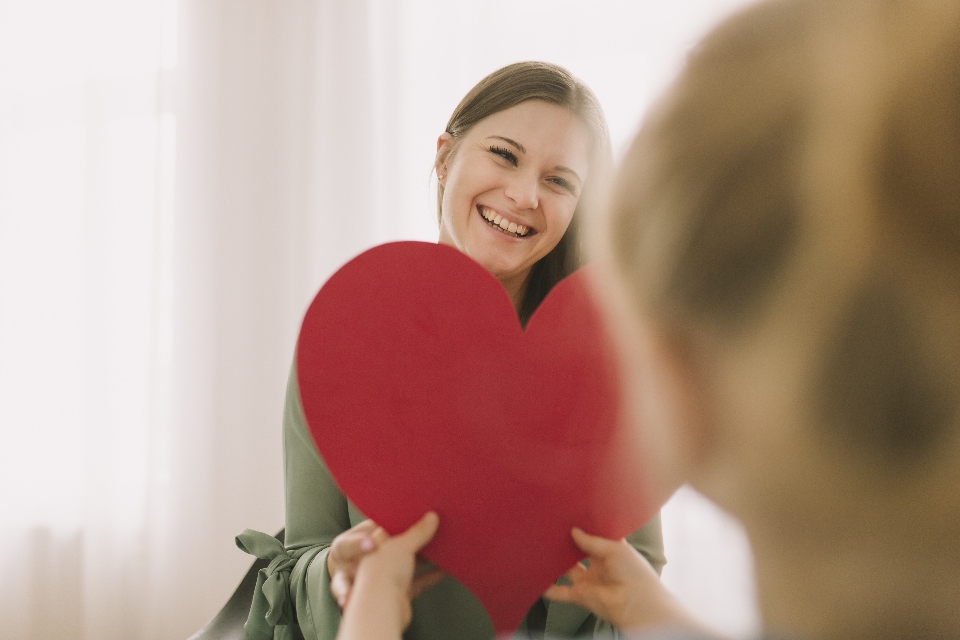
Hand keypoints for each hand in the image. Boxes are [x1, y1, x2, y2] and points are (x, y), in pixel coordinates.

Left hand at [337, 512, 443, 639]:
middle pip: (404, 546)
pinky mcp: (401, 593)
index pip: (393, 527)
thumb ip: (418, 532)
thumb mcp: (402, 545)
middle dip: (420, 539)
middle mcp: (381, 559)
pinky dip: (432, 575)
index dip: (407, 520)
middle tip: (437, 529)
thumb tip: (431, 517)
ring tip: (444, 546)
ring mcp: (391, 577)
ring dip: (428, 557)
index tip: (423, 514)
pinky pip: (420, 581)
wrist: (380, 609)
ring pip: (413, 563)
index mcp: (376, 543)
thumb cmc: (381, 573)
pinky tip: (445, 569)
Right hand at [544, 527, 712, 634]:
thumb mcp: (615, 548)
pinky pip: (560, 592)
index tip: (570, 515)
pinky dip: (548, 588)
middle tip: (552, 528)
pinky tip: (537, 578)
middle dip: (566, 542)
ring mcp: (589, 580)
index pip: (595, 536)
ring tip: (540, 547)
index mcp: (612, 550)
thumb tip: (574, 531)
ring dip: (555, 561)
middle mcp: (600, 564)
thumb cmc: (636, 574)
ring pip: (567, 569)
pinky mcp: (581, 595)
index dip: (584, 527)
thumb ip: (591, 540)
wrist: (638, 606)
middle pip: (578, 551)